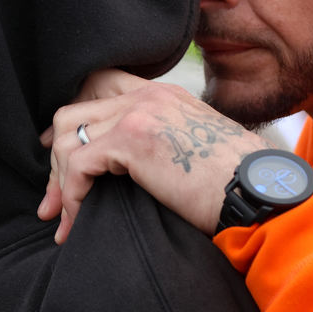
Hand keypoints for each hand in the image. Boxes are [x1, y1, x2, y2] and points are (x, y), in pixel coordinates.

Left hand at [38, 69, 273, 242]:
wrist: (259, 193)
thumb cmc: (236, 185)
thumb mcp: (196, 150)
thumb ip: (164, 144)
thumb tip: (130, 172)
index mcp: (164, 95)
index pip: (99, 87)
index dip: (73, 122)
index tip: (59, 157)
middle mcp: (148, 95)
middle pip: (74, 113)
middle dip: (55, 160)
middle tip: (53, 203)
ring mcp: (139, 113)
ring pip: (68, 138)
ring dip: (59, 183)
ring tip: (63, 221)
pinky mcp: (131, 140)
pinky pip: (78, 165)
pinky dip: (71, 197)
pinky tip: (79, 223)